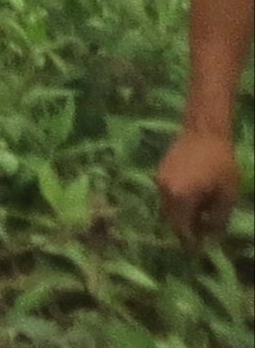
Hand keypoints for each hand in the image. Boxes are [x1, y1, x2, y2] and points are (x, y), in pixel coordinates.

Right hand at [159, 127, 239, 251]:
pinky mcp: (160, 172)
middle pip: (172, 220)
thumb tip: (211, 237)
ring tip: (199, 217)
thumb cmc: (220, 164)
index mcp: (180, 198)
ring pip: (168, 208)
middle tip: (201, 236)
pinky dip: (178, 203)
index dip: (191, 243)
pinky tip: (193, 200)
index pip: (182, 229)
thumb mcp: (226, 195)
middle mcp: (164, 191)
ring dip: (181, 216)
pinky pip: (167, 195)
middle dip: (186, 230)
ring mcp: (160, 180)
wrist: (204, 132)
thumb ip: (217, 219)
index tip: (199, 253)